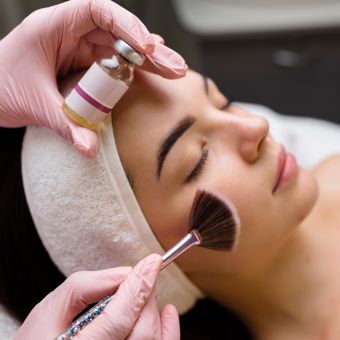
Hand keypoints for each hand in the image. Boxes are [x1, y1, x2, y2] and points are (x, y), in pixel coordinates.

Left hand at [0, 0, 186, 157]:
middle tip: (175, 67)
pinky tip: (155, 74)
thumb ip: (65, 125)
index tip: (146, 46)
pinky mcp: (86, 68)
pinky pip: (115, 66)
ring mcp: (81, 51)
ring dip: (149, 61)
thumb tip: (90, 151)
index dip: (126, 24)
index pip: (97, 11)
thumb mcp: (33, 104)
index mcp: (55, 26)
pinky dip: (136, 71)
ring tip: (175, 72)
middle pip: (118, 33)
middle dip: (149, 50)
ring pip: (121, 50)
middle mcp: (73, 35)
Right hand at [14, 254, 179, 339]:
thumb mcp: (49, 312)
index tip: (152, 261)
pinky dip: (168, 331)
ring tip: (147, 290)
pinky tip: (166, 312)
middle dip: (146, 295)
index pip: (120, 316)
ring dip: (154, 310)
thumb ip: (83, 287)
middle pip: (141, 330)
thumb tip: (121, 274)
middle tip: (144, 275)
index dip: (139, 285)